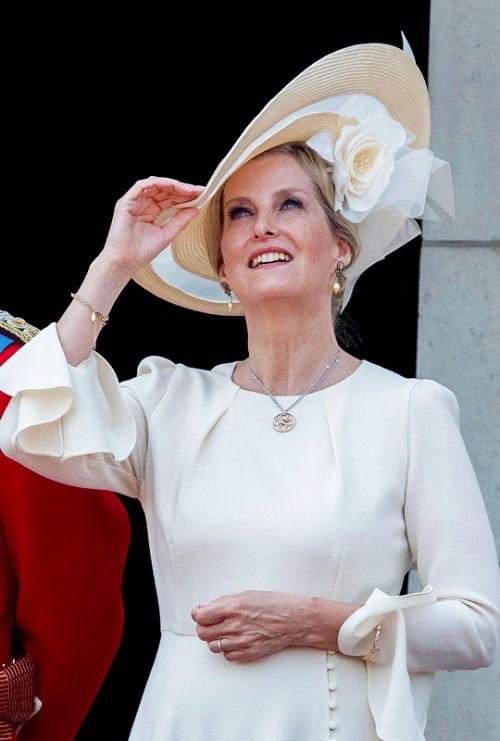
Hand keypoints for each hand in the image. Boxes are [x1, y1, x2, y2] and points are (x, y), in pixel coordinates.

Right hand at [100, 176, 204, 273]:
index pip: (170, 199)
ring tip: (188, 190)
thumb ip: (180, 220)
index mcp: (151, 212)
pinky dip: (158, 184)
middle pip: (164, 190)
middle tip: (198, 191)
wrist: (125, 262)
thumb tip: (196, 208)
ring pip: (155, 185)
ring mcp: (134, 202)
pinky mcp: (126, 202)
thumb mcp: (167, 234)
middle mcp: (142, 205)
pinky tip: (172, 187)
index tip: (201, 196)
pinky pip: (142, 186)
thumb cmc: (141, 252)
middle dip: (182, 189)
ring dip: (172, 185)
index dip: (185, 196)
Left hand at [190, 589, 313, 662]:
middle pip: (203, 633)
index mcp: (233, 607)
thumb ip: (224, 602)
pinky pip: (227, 656)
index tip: (200, 613)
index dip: (197, 614)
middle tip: (210, 623)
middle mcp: (235, 625)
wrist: (295, 620)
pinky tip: (235, 641)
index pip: (201, 616)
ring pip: (213, 646)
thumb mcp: (247, 594)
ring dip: (215, 639)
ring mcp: (241, 642)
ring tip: (225, 632)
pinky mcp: (248, 653)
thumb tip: (205, 606)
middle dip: (204, 627)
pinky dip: (228, 649)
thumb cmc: (275, 604)